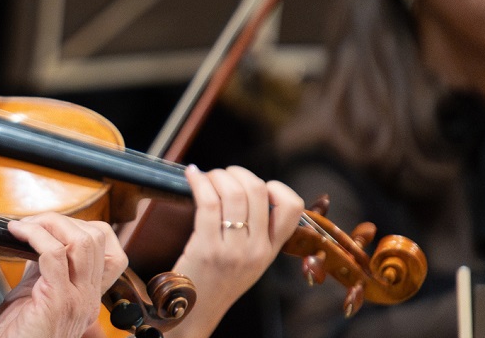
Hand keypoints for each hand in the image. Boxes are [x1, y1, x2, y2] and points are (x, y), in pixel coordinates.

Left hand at [0, 213, 126, 337]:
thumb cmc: (18, 333)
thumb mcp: (37, 293)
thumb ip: (45, 268)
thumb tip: (39, 237)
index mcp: (87, 294)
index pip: (109, 248)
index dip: (82, 227)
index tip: (51, 227)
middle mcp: (89, 297)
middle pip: (97, 238)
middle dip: (62, 220)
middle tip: (32, 223)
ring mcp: (77, 299)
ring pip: (82, 241)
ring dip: (50, 223)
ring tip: (25, 226)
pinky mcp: (58, 300)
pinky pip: (54, 253)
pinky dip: (35, 235)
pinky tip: (18, 234)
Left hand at [166, 165, 305, 337]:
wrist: (194, 312)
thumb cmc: (216, 281)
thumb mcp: (249, 261)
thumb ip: (255, 233)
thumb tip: (245, 191)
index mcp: (271, 250)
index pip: (292, 207)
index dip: (276, 186)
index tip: (255, 185)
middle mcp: (257, 249)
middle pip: (258, 190)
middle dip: (237, 173)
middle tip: (222, 176)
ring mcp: (233, 249)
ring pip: (233, 193)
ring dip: (217, 175)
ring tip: (206, 177)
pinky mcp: (207, 248)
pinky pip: (207, 203)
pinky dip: (198, 182)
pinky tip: (191, 176)